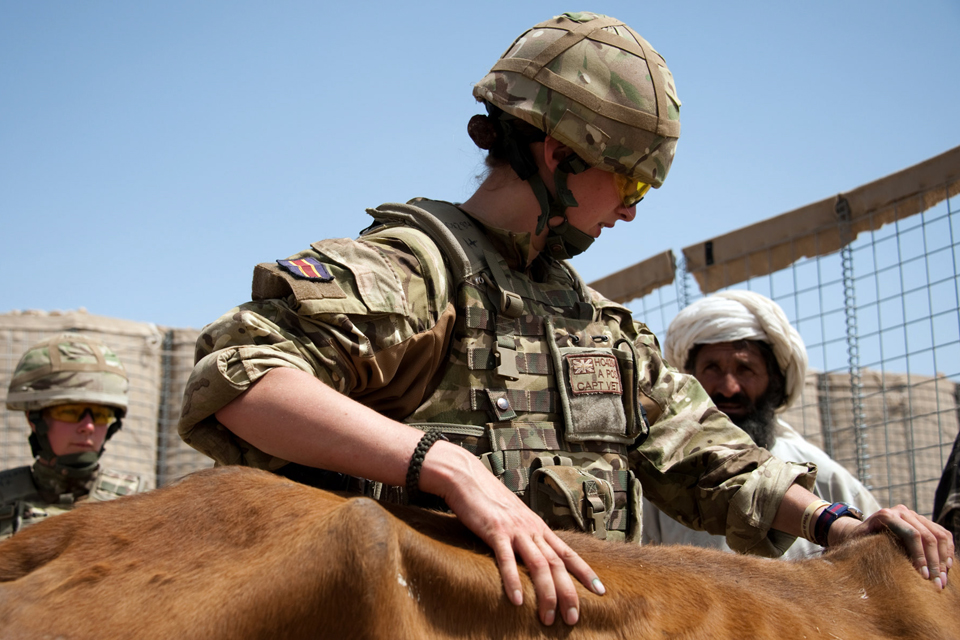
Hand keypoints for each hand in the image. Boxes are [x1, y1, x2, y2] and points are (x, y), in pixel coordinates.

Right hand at [419, 442, 604, 625]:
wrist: (468, 479)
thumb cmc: (490, 502)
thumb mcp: (516, 520)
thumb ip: (527, 537)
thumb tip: (535, 557)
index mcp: (539, 527)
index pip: (568, 552)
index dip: (585, 572)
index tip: (600, 590)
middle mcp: (532, 529)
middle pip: (557, 564)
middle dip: (568, 593)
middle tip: (573, 618)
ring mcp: (515, 530)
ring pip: (539, 564)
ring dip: (546, 593)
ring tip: (549, 618)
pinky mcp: (495, 531)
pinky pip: (506, 559)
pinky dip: (513, 581)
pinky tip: (517, 600)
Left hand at [830, 504, 954, 588]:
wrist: (861, 531)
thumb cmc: (859, 543)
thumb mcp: (860, 547)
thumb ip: (872, 554)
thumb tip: (892, 576)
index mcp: (886, 515)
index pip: (912, 535)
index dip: (920, 557)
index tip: (924, 577)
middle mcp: (902, 511)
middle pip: (928, 536)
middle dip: (934, 563)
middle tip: (937, 583)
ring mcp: (914, 515)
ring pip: (939, 535)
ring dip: (943, 559)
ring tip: (942, 579)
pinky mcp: (923, 521)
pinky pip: (943, 534)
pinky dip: (947, 551)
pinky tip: (946, 567)